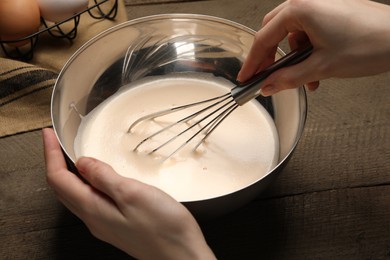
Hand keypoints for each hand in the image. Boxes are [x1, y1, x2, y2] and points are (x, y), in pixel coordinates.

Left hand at [42, 128, 214, 259]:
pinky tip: (97, 178)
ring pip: (76, 196)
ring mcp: (105, 224)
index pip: (59, 179)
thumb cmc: (163, 227)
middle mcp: (94, 218)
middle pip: (62, 189)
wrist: (182, 255)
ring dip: (68, 174)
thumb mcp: (132, 194)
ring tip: (70, 156)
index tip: (47, 134)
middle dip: (54, 163)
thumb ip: (104, 177)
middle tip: (54, 143)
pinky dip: (85, 184)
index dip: (50, 154)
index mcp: (93, 209)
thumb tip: (83, 163)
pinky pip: (91, 202)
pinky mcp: (117, 224)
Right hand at [237, 0, 389, 95]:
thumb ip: (289, 78)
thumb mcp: (322, 67)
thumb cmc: (372, 43)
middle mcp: (307, 1)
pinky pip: (307, 31)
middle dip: (271, 58)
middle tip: (266, 77)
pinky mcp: (330, 10)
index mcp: (300, 9)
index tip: (246, 77)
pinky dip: (307, 51)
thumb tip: (268, 86)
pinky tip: (316, 68)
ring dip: (293, 58)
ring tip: (304, 78)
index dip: (252, 62)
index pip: (263, 38)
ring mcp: (319, 4)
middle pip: (273, 32)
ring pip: (291, 34)